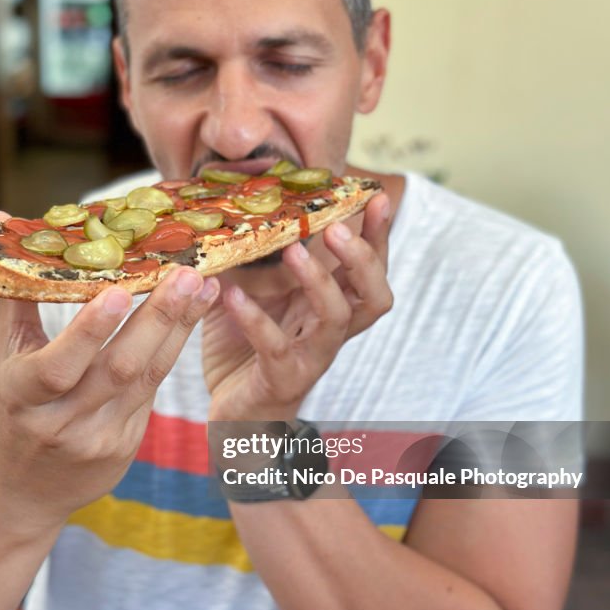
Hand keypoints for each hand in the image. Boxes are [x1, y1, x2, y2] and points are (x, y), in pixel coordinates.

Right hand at [0, 258, 218, 532]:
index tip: (119, 290)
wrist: (19, 491)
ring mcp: (99, 439)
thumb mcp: (4, 355)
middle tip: (186, 274)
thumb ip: (14, 292)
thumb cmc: (10, 406)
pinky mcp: (126, 447)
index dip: (89, 331)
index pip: (57, 367)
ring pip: (148, 379)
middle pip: (119, 370)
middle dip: (158, 319)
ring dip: (179, 329)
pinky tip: (194, 315)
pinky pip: (155, 392)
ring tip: (203, 286)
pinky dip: (174, 350)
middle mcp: (62, 422)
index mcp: (21, 397)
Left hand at [202, 193, 391, 420]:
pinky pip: (275, 347)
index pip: (368, 268)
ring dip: (319, 281)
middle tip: (337, 227)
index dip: (378, 235)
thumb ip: (254, 257)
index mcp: (329, 305)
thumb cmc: (244, 347)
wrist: (233, 413)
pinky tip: (231, 295)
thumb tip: (237, 206)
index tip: (375, 196)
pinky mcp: (282, 378)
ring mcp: (310, 356)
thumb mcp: (250, 291)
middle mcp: (329, 330)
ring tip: (294, 250)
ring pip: (336, 318)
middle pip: (374, 295)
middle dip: (364, 258)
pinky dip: (254, 319)